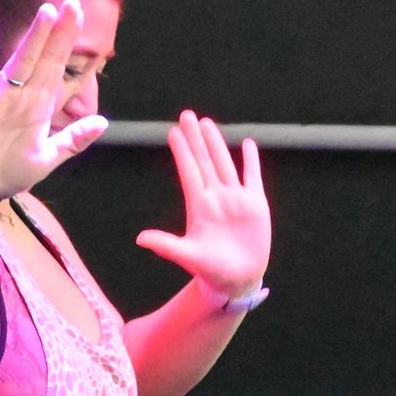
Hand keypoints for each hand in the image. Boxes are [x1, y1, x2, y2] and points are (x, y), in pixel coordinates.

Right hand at [0, 0, 108, 198]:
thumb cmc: (9, 171)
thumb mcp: (47, 158)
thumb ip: (73, 140)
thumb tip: (102, 121)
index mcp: (40, 106)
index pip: (58, 68)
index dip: (68, 43)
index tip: (80, 16)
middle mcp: (22, 96)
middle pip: (44, 59)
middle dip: (58, 33)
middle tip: (72, 4)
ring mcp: (0, 99)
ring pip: (20, 63)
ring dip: (33, 39)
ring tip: (46, 12)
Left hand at [135, 111, 270, 296]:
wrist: (237, 280)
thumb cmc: (210, 270)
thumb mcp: (187, 256)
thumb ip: (166, 245)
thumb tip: (140, 238)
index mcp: (199, 206)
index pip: (189, 171)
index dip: (182, 151)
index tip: (172, 132)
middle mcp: (216, 197)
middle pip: (204, 161)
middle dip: (196, 138)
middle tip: (187, 115)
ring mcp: (236, 199)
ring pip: (225, 163)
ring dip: (217, 143)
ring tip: (208, 123)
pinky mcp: (256, 204)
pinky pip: (253, 177)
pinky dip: (251, 161)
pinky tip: (248, 144)